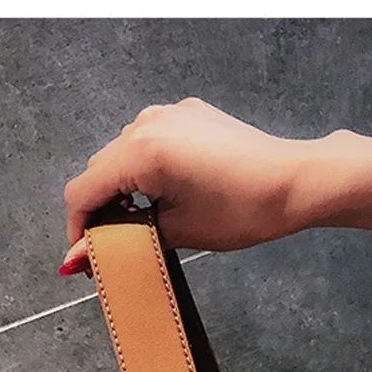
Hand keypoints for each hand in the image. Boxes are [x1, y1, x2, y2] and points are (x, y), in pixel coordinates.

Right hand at [61, 98, 310, 273]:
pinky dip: (145, 169)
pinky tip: (166, 194)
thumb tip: (78, 258)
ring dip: (122, 187)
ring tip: (144, 221)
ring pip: (122, 154)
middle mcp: (148, 123)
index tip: (83, 256)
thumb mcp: (178, 232)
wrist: (294, 182)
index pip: (83, 190)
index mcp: (142, 152)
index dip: (76, 228)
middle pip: (99, 170)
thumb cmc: (245, 209)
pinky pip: (148, 141)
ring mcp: (168, 114)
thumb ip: (123, 239)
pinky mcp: (187, 114)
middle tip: (114, 245)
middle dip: (100, 209)